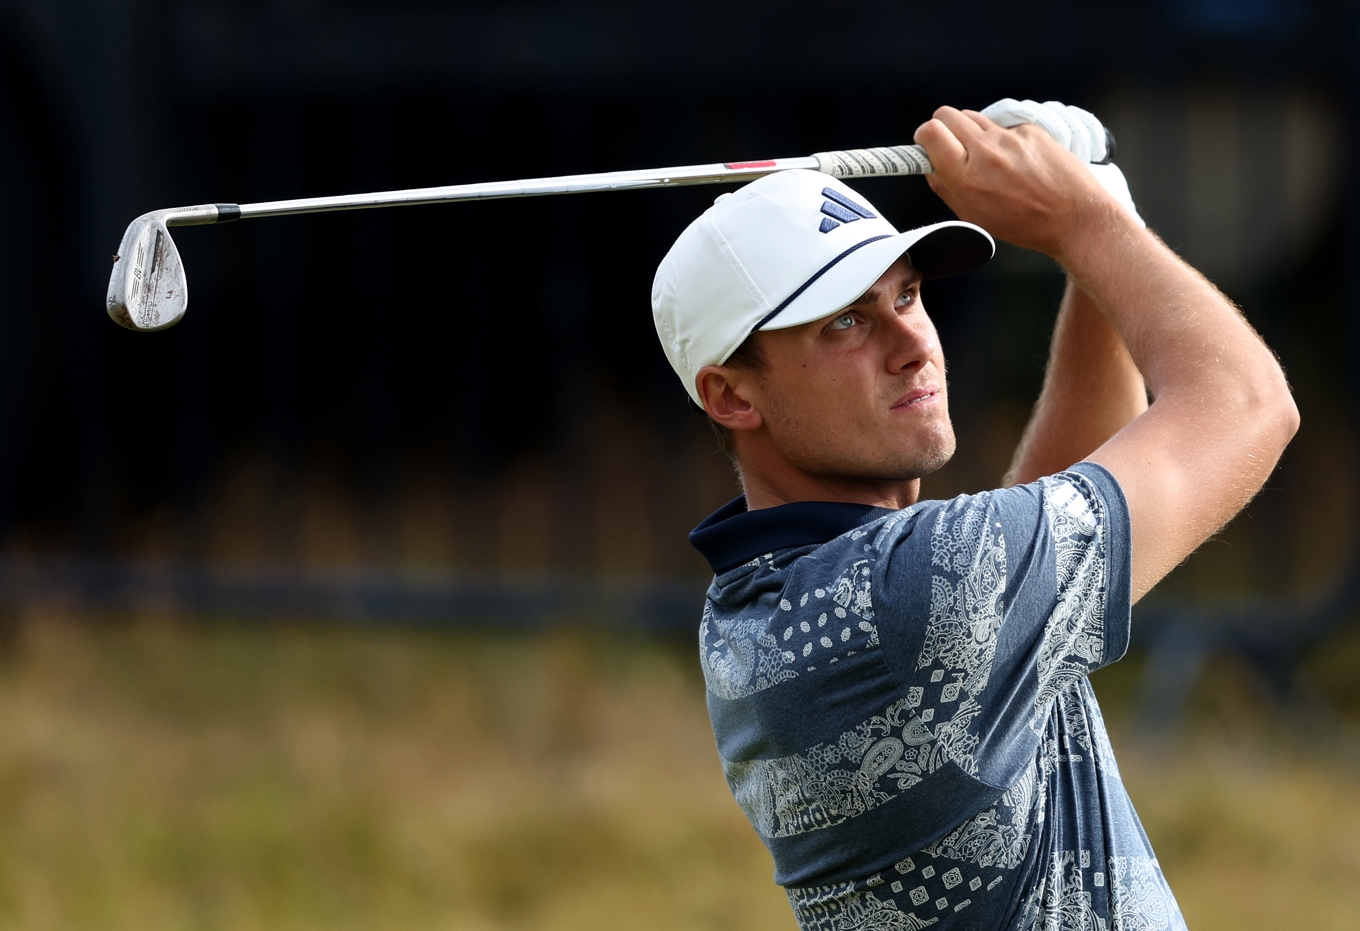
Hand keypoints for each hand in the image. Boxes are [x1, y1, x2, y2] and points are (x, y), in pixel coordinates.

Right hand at [913, 106, 1125, 257]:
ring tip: (989, 159)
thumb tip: (931, 168)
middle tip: (952, 146)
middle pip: (948, 115)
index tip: (926, 143)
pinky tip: (1018, 161)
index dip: (924, 135)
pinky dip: (1004, 139)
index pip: (931, 132)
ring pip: (976, 118)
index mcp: (966, 176)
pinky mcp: (1031, 130)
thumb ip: (946, 189)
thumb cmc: (1024, 223)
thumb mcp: (975, 216)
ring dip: (973, 132)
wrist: (1074, 217)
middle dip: (943, 127)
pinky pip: (1005, 126)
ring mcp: (1010, 137)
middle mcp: (986, 151)